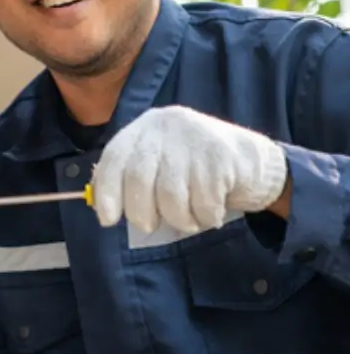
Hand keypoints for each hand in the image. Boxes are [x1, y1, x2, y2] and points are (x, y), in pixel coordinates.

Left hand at [92, 105, 287, 233]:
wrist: (251, 159)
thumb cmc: (194, 170)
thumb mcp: (159, 164)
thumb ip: (132, 180)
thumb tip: (103, 208)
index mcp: (144, 129)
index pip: (115, 158)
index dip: (107, 192)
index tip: (108, 219)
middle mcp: (166, 128)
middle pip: (139, 180)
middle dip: (142, 213)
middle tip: (151, 225)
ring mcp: (194, 140)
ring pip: (171, 197)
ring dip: (179, 219)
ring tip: (189, 218)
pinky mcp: (220, 157)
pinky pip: (203, 203)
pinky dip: (206, 217)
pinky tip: (212, 210)